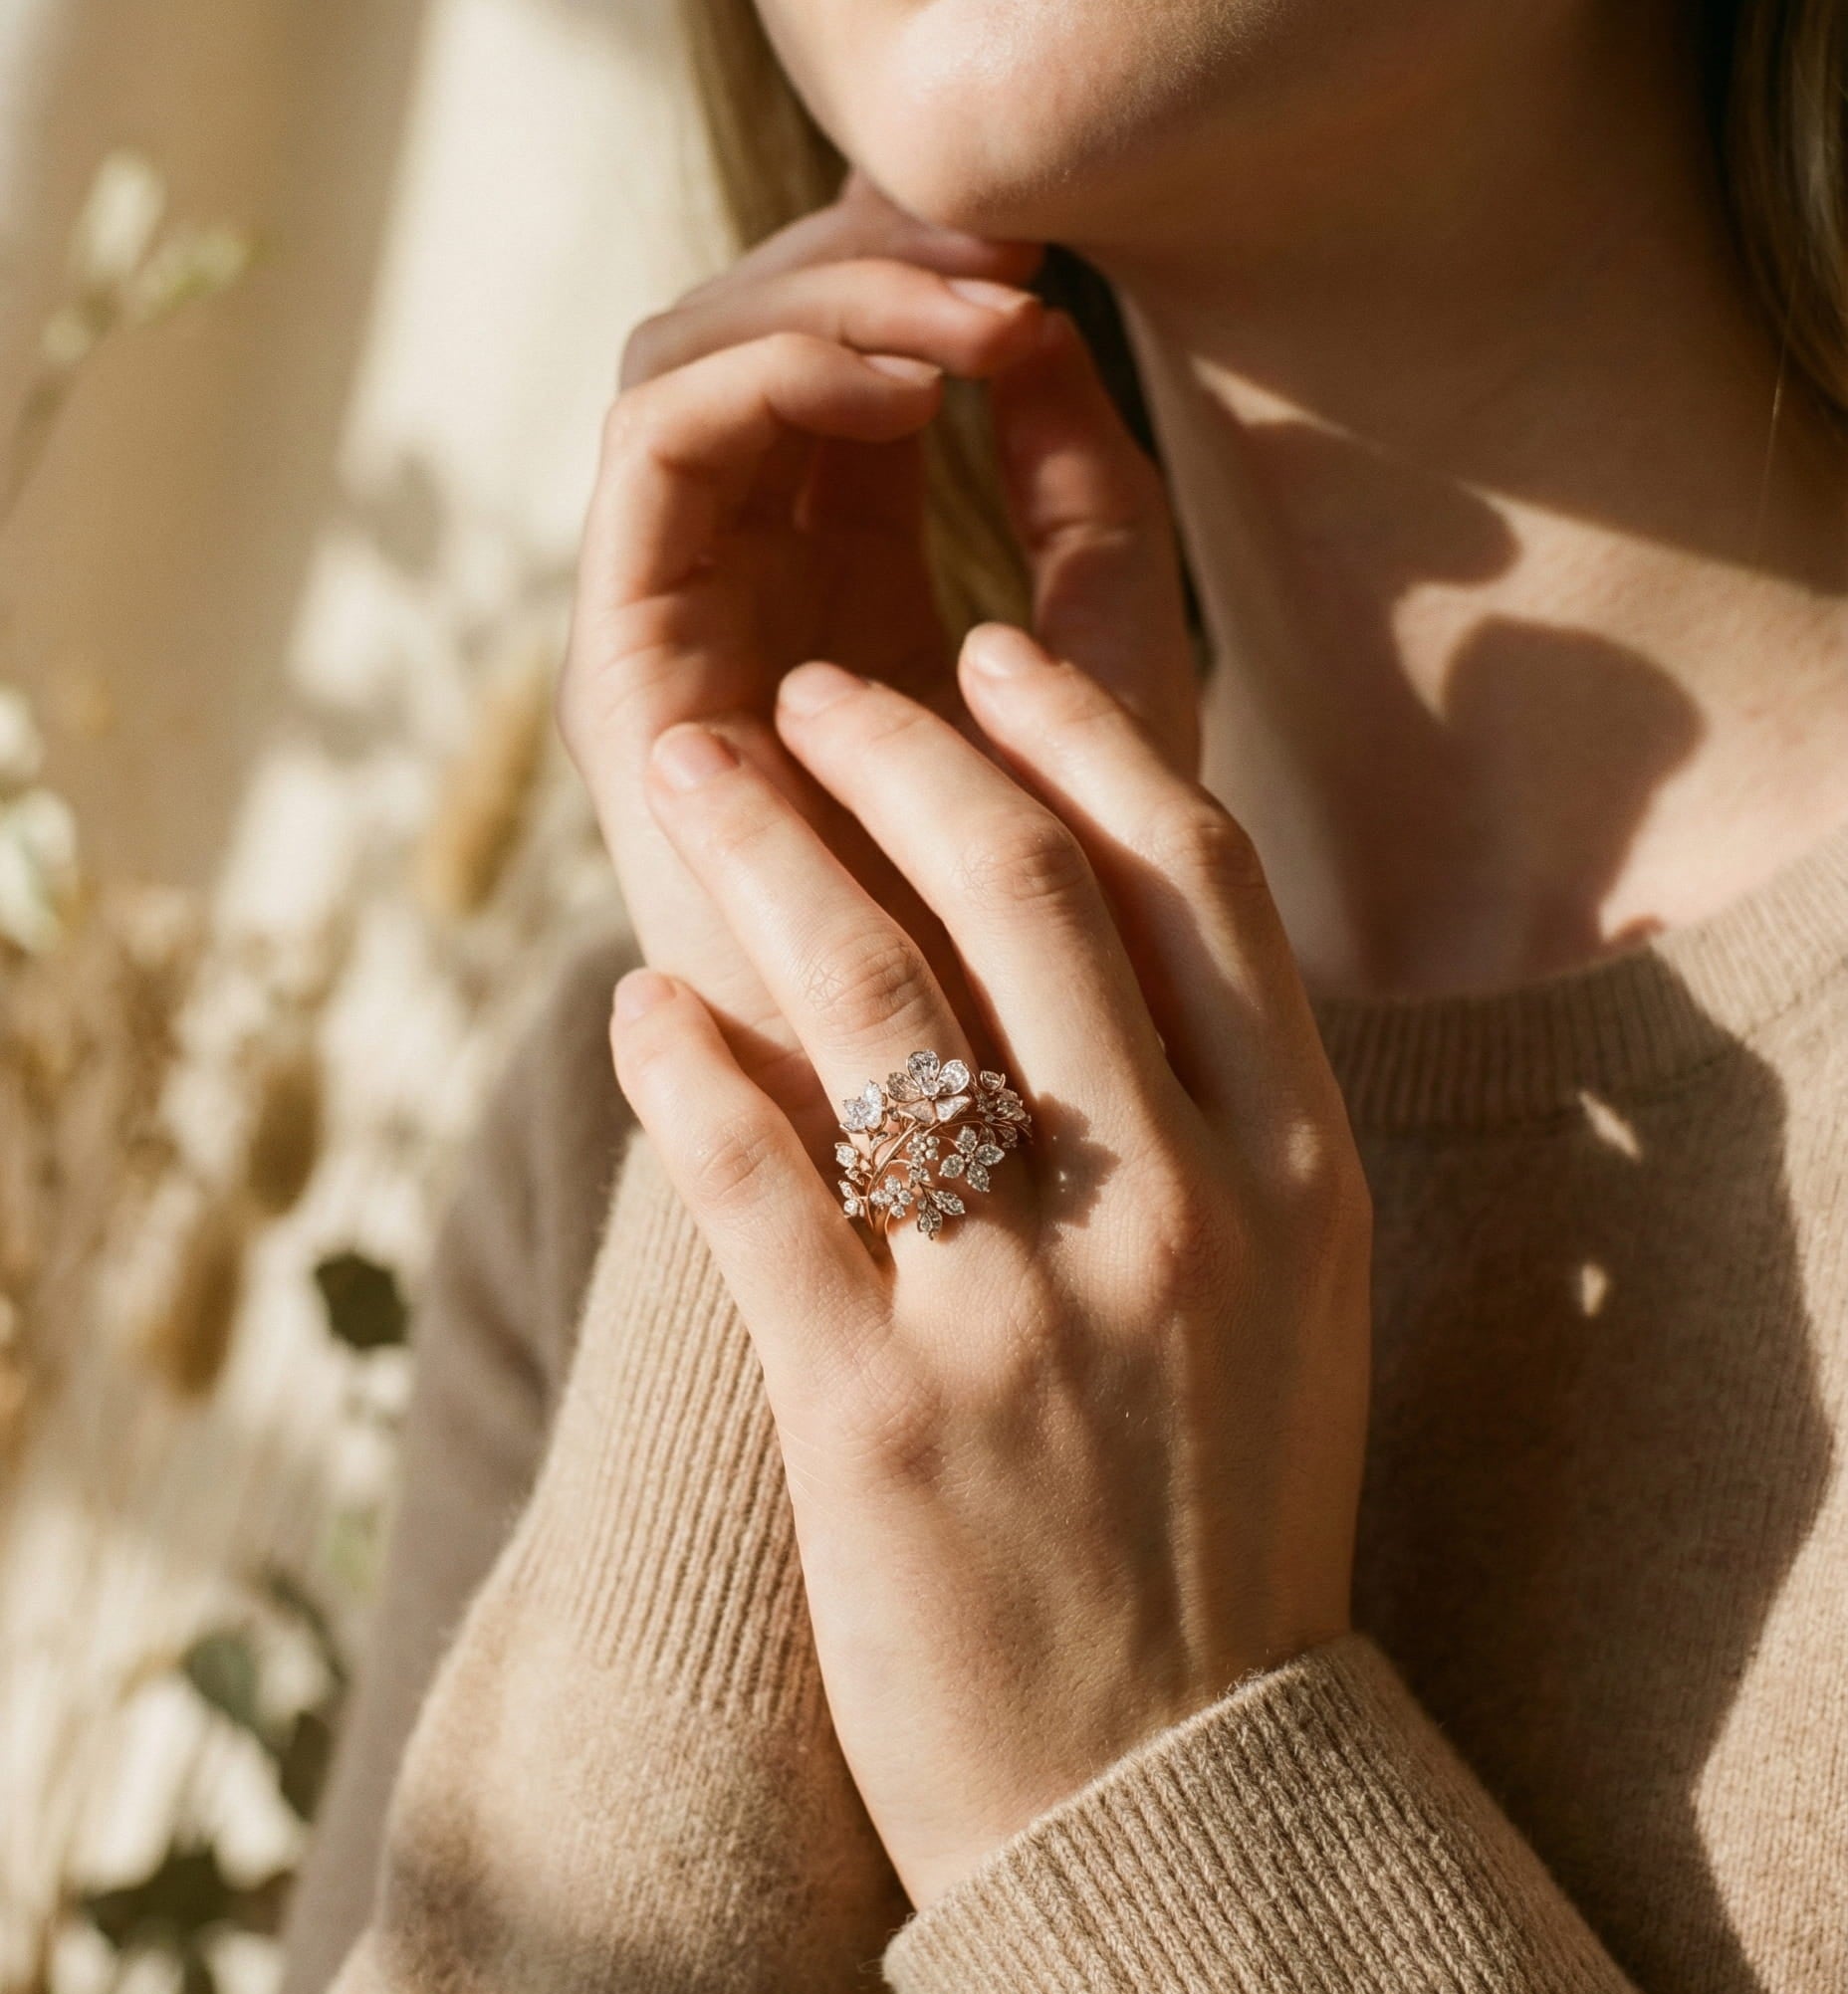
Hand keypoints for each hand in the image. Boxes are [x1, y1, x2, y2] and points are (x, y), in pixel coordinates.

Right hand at [560, 170, 1195, 1147]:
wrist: (963, 1180)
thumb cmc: (1068, 960)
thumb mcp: (1112, 698)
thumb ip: (1089, 516)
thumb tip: (1049, 328)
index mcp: (839, 594)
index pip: (840, 362)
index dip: (926, 272)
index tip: (1050, 252)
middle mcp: (742, 606)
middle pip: (753, 342)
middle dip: (873, 253)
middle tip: (1005, 233)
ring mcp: (676, 640)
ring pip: (693, 367)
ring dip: (832, 295)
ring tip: (976, 296)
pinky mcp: (629, 680)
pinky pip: (657, 454)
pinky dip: (771, 372)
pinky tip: (910, 379)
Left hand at [607, 627, 1370, 1910]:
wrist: (1173, 1800)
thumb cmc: (1219, 1532)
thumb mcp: (1288, 1310)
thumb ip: (1222, 1120)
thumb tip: (1093, 932)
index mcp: (1296, 1173)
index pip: (1189, 872)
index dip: (1071, 731)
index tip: (980, 653)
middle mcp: (1178, 1214)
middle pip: (1022, 888)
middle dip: (891, 744)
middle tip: (799, 691)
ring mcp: (1028, 1314)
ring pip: (876, 999)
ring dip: (763, 853)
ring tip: (687, 772)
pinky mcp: (879, 1421)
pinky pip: (758, 1182)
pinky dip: (681, 1064)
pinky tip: (631, 1005)